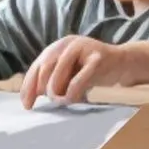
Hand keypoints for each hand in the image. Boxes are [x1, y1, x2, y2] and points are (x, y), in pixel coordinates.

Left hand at [19, 34, 148, 102]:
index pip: (37, 66)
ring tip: (59, 100)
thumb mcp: (69, 74)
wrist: (122, 63)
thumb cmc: (92, 71)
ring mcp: (83, 48)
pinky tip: (72, 99)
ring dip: (56, 88)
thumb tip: (33, 96)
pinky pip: (80, 77)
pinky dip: (73, 90)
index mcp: (58, 46)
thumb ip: (53, 80)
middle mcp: (68, 43)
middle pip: (45, 65)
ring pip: (60, 69)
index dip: (29, 86)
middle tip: (44, 102)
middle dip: (40, 87)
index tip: (27, 105)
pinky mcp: (98, 58)